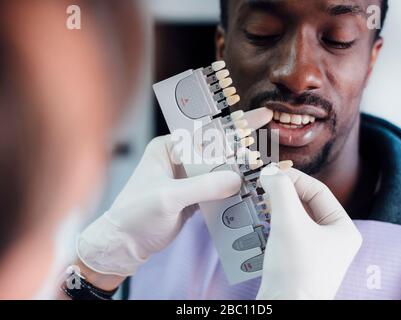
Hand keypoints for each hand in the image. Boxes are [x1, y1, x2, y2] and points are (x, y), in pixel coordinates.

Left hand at [77, 108, 272, 278]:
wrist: (125, 244)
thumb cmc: (136, 214)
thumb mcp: (168, 197)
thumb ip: (203, 186)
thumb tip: (237, 180)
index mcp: (169, 148)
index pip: (206, 134)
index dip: (234, 126)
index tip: (261, 118)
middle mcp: (179, 159)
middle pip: (217, 151)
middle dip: (242, 149)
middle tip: (270, 145)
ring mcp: (188, 179)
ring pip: (220, 171)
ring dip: (239, 172)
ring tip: (264, 170)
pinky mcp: (193, 196)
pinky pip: (217, 189)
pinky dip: (232, 191)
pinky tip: (249, 191)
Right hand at [256, 165, 361, 299]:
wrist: (284, 311)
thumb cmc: (295, 271)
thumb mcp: (288, 222)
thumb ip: (280, 190)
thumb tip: (270, 172)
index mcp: (343, 229)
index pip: (318, 191)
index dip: (293, 178)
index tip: (270, 172)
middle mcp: (333, 240)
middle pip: (305, 204)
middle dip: (282, 194)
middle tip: (262, 185)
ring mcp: (316, 252)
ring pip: (294, 218)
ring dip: (275, 208)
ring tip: (258, 200)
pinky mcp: (299, 262)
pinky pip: (286, 234)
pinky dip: (272, 224)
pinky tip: (259, 220)